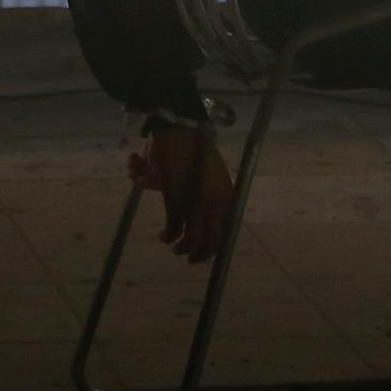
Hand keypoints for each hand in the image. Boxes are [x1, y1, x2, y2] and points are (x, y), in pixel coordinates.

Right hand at [128, 124, 236, 265]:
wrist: (180, 131)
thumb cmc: (191, 149)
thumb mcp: (207, 175)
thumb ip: (205, 195)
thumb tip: (198, 217)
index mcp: (227, 196)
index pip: (226, 230)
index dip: (215, 245)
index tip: (204, 252)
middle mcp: (216, 203)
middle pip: (213, 241)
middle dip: (201, 254)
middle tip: (190, 260)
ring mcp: (198, 203)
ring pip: (194, 239)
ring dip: (183, 248)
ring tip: (175, 249)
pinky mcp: (178, 201)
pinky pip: (175, 228)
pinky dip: (169, 235)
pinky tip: (164, 236)